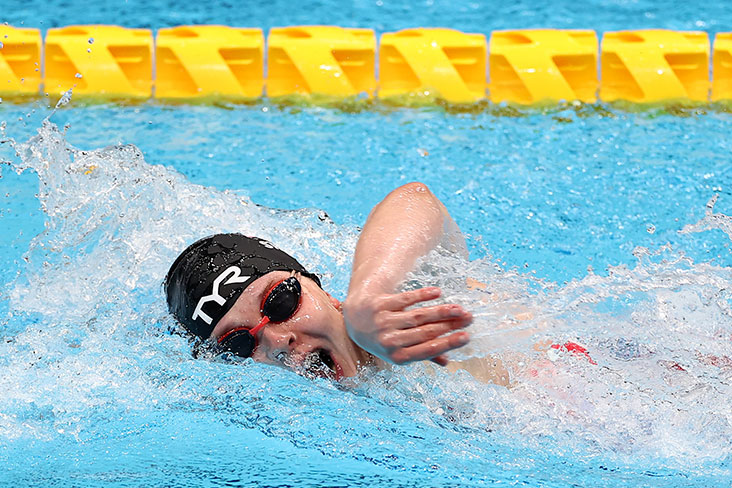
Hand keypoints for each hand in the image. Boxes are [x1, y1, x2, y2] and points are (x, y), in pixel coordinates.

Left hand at [342, 286, 471, 365]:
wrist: (352, 319)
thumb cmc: (381, 338)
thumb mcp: (397, 350)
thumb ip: (421, 353)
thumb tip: (447, 362)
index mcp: (396, 356)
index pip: (427, 350)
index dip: (448, 344)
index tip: (467, 337)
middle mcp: (388, 341)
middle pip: (426, 332)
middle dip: (450, 325)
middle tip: (469, 319)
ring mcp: (382, 322)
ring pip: (418, 316)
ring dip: (441, 311)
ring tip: (459, 308)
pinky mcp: (378, 304)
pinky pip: (404, 299)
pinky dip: (422, 296)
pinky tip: (438, 293)